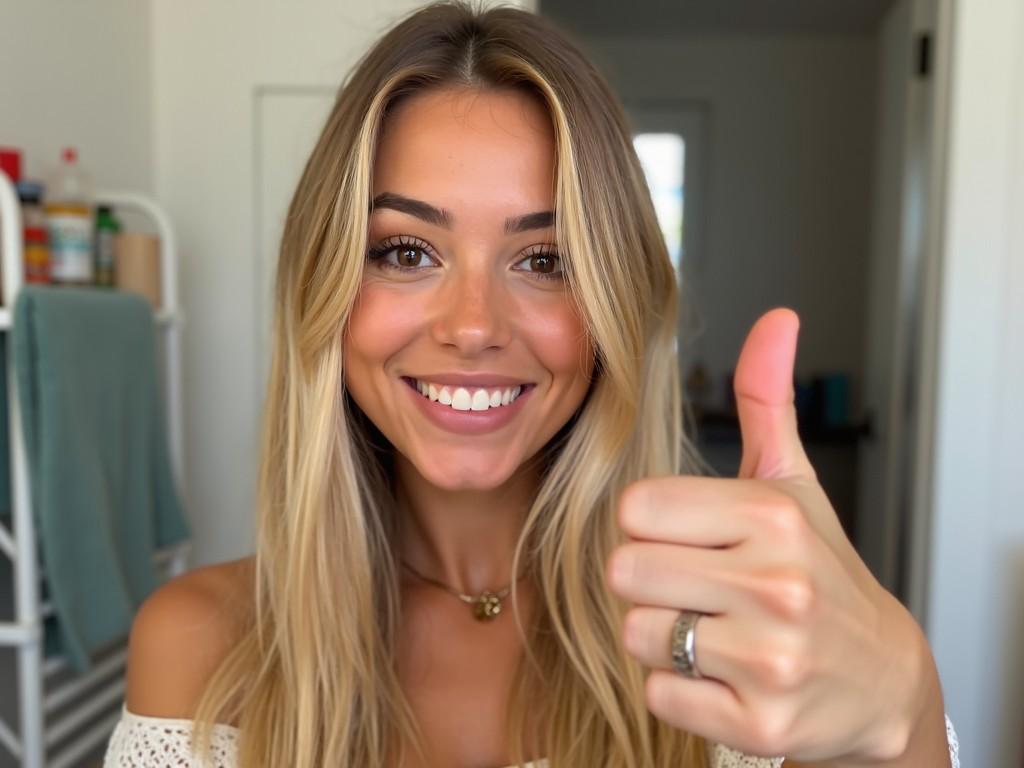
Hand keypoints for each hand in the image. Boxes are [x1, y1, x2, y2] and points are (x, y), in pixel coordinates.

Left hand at [606, 308, 932, 762]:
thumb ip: (768, 399)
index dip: (652, 526)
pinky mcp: (761, 724)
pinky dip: (679, 688)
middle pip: (624, 571)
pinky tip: (723, 674)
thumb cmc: (818, 569)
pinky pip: (660, 694)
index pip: (635, 508)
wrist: (878, 677)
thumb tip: (776, 318)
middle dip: (649, 580)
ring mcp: (772, 659)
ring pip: (637, 634)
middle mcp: (776, 584)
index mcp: (772, 515)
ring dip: (662, 634)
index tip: (690, 539)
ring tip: (713, 629)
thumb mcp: (793, 482)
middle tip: (697, 587)